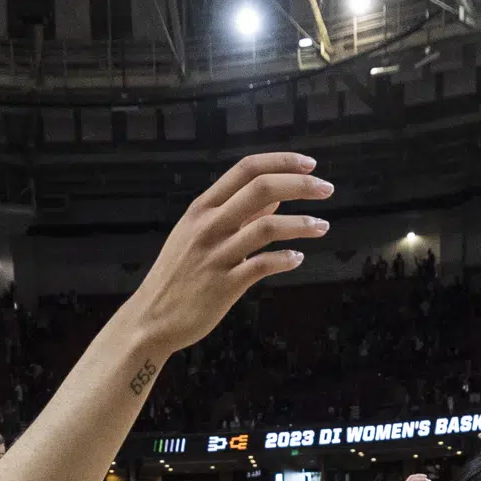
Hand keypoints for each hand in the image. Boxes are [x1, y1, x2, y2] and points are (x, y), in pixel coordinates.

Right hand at [124, 153, 333, 353]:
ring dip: (302, 223)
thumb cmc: (179, 274)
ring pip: (267, 226)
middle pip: (261, 189)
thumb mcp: (200, 234)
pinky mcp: (224, 285)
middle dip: (301, 185)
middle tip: (327, 188)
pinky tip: (297, 258)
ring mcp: (216, 255)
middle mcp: (208, 226)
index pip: (246, 169)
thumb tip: (276, 195)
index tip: (310, 164)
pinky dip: (286, 259)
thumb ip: (238, 213)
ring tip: (322, 226)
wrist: (152, 318)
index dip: (282, 162)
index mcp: (202, 208)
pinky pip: (263, 265)